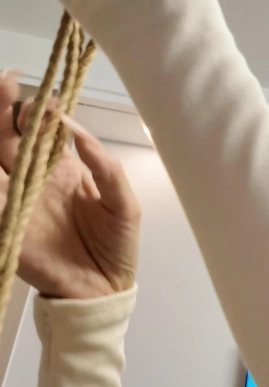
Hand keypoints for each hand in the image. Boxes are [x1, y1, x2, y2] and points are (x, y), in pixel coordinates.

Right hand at [0, 70, 140, 298]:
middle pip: (9, 134)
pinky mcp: (6, 222)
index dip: (41, 110)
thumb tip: (78, 132)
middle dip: (5, 106)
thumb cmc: (117, 246)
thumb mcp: (124, 205)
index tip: (48, 99)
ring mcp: (16, 198)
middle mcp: (35, 177)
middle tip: (6, 81)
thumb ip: (106, 168)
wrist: (103, 290)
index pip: (44, 130)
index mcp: (65, 168)